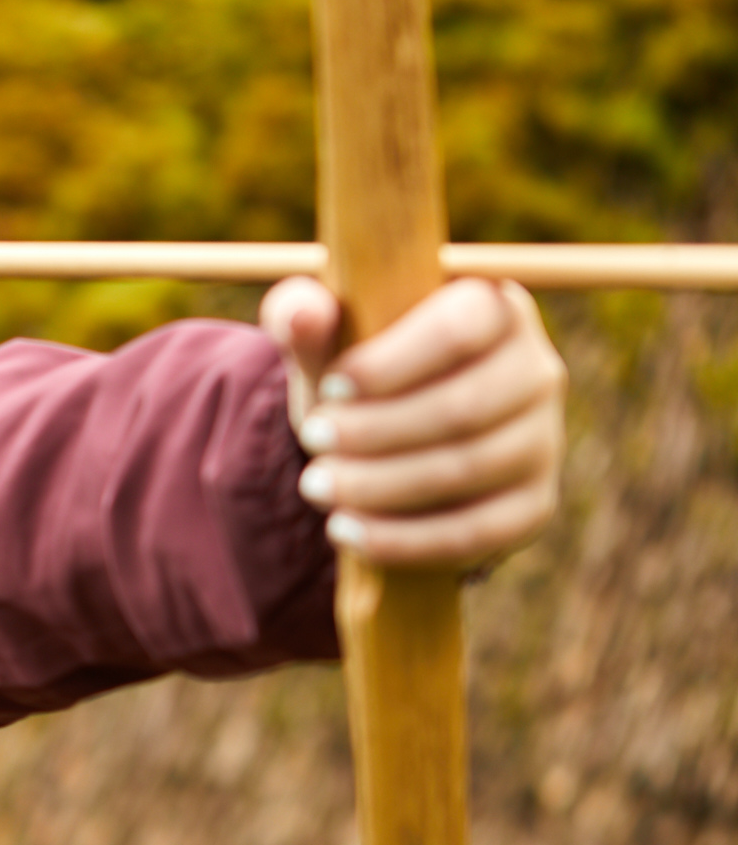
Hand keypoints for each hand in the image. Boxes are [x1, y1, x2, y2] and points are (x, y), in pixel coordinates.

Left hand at [260, 274, 565, 571]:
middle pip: (464, 407)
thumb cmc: (360, 377)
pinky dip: (405, 538)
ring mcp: (544, 440)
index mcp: (496, 306)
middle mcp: (536, 370)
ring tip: (317, 486)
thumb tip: (300, 314)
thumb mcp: (327, 345)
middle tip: (313, 441)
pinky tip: (347, 531)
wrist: (388, 445)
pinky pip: (476, 532)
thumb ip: (304, 317)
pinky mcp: (533, 505)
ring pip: (467, 470)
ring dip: (381, 485)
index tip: (331, 387)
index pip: (460, 328)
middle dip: (376, 430)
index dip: (391, 363)